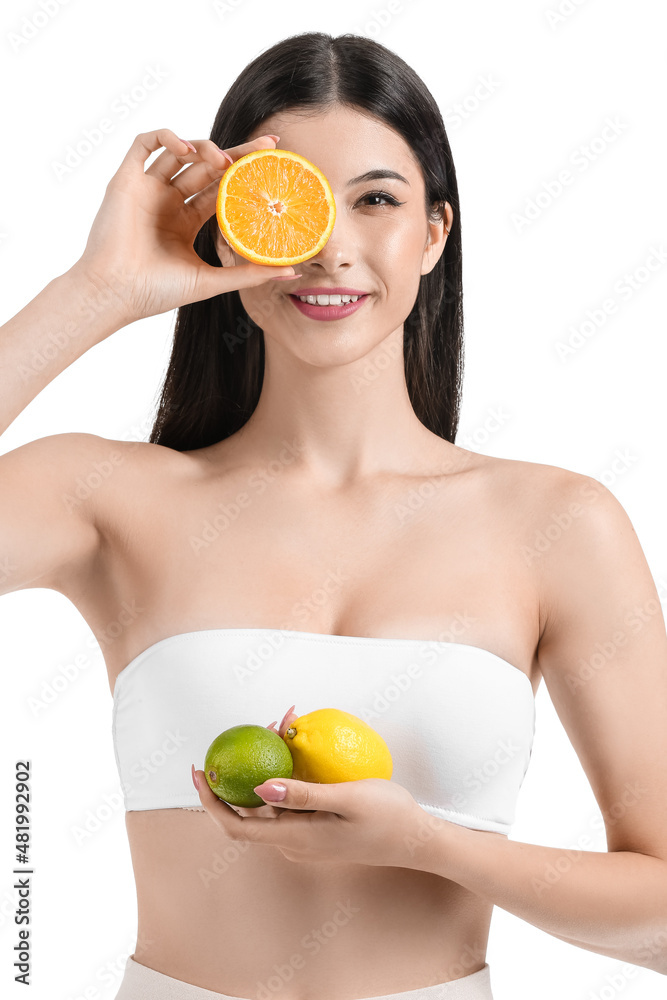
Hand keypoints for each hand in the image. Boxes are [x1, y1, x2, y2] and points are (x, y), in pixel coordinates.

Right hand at [72, 128, 296, 323]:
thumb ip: (248, 273)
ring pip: (180, 152)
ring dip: (205, 148)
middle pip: (207, 167)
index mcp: (186, 221)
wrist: (116, 293)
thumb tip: (291, 270)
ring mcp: (147, 188)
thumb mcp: (211, 281)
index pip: (221, 189)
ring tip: (224, 160)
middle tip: (266, 145)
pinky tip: (187, 149)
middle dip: (237, 154)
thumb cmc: (156, 291)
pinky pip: (145, 143)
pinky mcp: (126, 179)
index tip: (273, 163)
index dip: (245, 175)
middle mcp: (169, 201)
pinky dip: (167, 138)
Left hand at [192, 705, 427, 867]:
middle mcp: (293, 844)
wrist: (419, 840)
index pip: (236, 827)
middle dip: (245, 769)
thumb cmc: (388, 817)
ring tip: (286, 726)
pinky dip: (287, 775)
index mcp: (295, 839)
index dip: (210, 802)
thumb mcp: (347, 798)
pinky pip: (290, 803)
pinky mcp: (317, 831)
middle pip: (251, 810)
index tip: (200, 772)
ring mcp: (305, 840)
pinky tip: (299, 749)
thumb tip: (260, 788)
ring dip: (270, 766)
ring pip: (272, 802)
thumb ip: (303, 794)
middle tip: (259, 728)